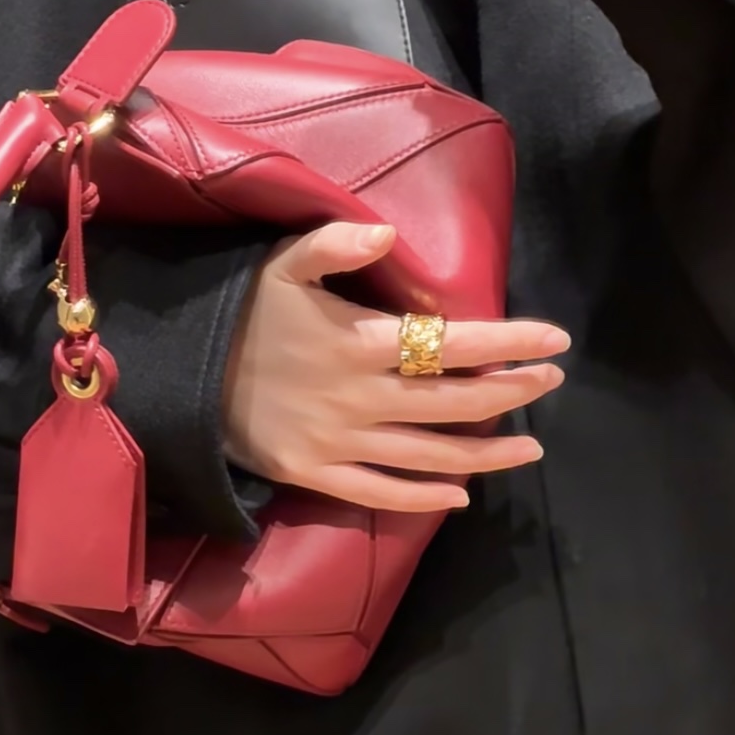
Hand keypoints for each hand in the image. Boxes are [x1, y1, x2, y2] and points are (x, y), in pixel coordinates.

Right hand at [223, 222, 569, 512]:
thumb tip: (389, 236)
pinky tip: (460, 496)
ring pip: (430, 456)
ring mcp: (339, 443)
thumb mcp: (276, 263)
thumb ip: (332, 244)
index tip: (556, 341)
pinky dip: (424, 499)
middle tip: (550, 381)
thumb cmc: (236, 314)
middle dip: (512, 393)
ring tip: (531, 448)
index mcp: (358, 342)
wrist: (178, 377)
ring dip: (487, 453)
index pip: (452, 344)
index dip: (510, 343)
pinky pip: (381, 494)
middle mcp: (358, 398)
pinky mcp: (316, 475)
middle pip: (453, 403)